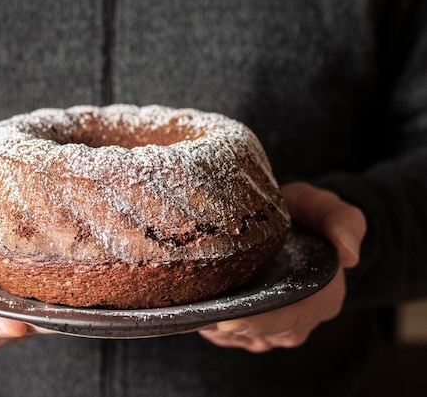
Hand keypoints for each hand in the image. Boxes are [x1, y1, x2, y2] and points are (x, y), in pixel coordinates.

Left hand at [198, 181, 365, 351]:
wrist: (287, 220)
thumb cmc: (305, 213)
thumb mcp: (322, 206)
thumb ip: (342, 220)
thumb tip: (350, 254)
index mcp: (324, 296)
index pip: (292, 318)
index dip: (261, 322)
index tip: (230, 320)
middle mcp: (301, 317)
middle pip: (264, 333)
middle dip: (231, 326)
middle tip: (201, 318)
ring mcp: (277, 325)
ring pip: (244, 338)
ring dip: (219, 328)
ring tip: (195, 309)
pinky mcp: (253, 325)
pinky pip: (230, 336)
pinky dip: (212, 325)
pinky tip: (198, 308)